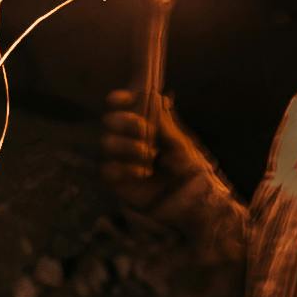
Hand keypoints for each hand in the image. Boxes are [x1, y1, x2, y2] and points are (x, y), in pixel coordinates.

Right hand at [97, 89, 227, 217]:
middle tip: (143, 130)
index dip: (119, 99)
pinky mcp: (116, 180)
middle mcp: (129, 139)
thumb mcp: (180, 144)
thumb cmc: (188, 169)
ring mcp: (121, 159)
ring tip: (148, 156)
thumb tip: (156, 96)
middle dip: (124, 122)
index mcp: (145, 126)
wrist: (189, 200)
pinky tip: (140, 174)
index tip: (121, 99)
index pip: (123, 106)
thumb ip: (165, 123)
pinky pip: (107, 169)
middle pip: (110, 121)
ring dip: (127, 146)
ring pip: (107, 143)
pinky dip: (122, 169)